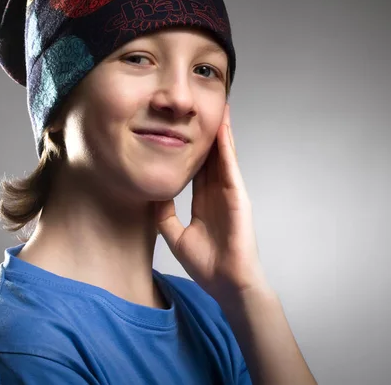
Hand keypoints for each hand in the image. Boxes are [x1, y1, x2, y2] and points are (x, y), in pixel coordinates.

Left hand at [155, 103, 267, 302]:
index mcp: (205, 201)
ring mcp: (230, 192)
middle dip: (205, 133)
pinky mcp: (238, 195)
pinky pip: (231, 166)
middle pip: (210, 156)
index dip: (191, 148)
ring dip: (220, 131)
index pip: (196, 168)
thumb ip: (165, 214)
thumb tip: (152, 195)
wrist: (228, 284)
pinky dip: (227, 146)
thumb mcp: (175, 235)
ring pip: (223, 155)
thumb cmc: (208, 265)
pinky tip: (222, 128)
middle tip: (198, 108)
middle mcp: (218, 193)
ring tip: (216, 106)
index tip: (182, 129)